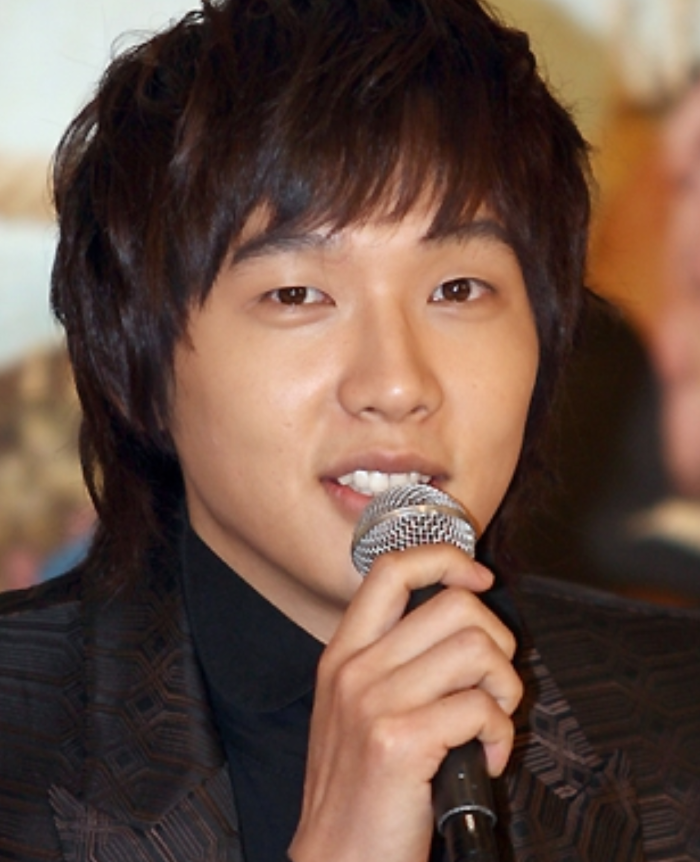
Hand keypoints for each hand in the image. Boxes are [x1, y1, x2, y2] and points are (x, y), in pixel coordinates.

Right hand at [288, 546, 521, 861]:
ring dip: (504, 687)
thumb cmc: (359, 790)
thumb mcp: (355, 708)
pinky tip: (486, 759)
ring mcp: (373, 702)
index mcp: (343, 654)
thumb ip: (394, 660)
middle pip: (453, 605)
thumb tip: (461, 620)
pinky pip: (480, 709)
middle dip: (497, 639)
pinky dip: (501, 734)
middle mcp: (354, 669)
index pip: (391, 569)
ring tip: (492, 721)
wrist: (337, 860)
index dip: (444, 558)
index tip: (477, 578)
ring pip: (475, 649)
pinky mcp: (399, 741)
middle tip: (493, 682)